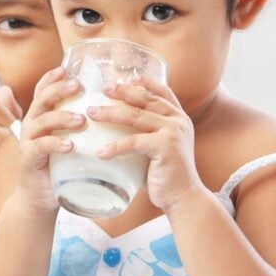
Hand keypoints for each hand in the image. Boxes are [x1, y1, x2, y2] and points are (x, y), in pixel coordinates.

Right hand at [15, 67, 85, 213]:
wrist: (40, 198)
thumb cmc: (58, 166)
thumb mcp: (67, 140)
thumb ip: (79, 125)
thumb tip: (103, 109)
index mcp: (40, 117)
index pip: (42, 91)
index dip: (51, 78)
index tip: (66, 69)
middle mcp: (31, 125)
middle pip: (42, 100)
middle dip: (59, 90)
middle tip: (78, 86)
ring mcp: (28, 142)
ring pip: (42, 121)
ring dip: (62, 117)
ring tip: (82, 119)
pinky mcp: (29, 160)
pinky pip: (40, 147)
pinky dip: (55, 144)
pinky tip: (70, 145)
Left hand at [87, 76, 203, 212]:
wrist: (184, 198)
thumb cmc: (165, 173)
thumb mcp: (159, 146)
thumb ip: (146, 132)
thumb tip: (116, 123)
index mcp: (178, 117)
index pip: (162, 91)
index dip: (144, 82)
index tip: (124, 77)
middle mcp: (178, 120)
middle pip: (145, 99)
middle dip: (122, 91)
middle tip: (103, 89)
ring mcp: (173, 133)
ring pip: (136, 116)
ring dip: (111, 113)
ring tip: (91, 113)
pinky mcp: (165, 148)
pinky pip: (134, 143)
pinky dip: (115, 147)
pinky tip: (99, 152)